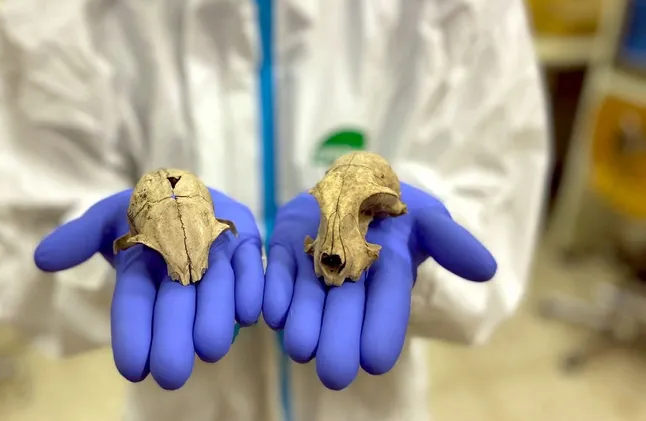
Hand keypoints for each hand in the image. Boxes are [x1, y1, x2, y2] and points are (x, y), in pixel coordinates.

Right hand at [34, 189, 263, 388]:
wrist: (192, 192)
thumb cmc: (145, 208)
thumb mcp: (107, 217)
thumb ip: (80, 238)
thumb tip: (42, 259)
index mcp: (145, 269)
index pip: (134, 304)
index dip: (132, 334)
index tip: (133, 370)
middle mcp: (182, 271)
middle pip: (176, 305)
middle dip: (173, 338)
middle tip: (173, 375)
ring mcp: (218, 260)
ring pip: (216, 291)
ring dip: (214, 318)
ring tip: (212, 349)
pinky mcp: (248, 247)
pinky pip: (253, 268)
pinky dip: (250, 288)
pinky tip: (247, 312)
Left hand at [262, 183, 495, 389]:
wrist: (350, 183)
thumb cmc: (395, 206)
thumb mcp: (428, 219)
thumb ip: (450, 242)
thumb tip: (487, 270)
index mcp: (387, 275)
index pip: (388, 304)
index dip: (382, 329)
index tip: (376, 361)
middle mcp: (350, 279)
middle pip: (345, 310)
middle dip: (340, 340)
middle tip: (335, 373)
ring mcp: (314, 267)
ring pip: (309, 299)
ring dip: (304, 324)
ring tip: (301, 349)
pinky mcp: (285, 251)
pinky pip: (277, 273)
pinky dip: (275, 292)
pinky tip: (273, 311)